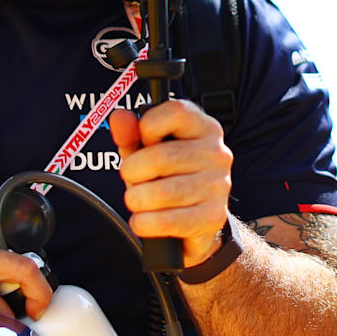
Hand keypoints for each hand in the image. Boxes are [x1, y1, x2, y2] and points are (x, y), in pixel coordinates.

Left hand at [111, 100, 233, 267]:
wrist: (196, 220)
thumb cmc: (169, 177)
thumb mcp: (146, 151)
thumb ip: (131, 133)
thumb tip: (119, 118)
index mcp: (204, 127)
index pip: (175, 112)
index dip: (148, 127)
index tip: (144, 141)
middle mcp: (216, 153)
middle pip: (160, 157)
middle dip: (132, 171)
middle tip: (131, 177)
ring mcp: (218, 185)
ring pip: (161, 193)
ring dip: (137, 200)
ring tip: (138, 200)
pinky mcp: (213, 216)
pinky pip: (166, 222)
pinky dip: (144, 223)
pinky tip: (144, 220)